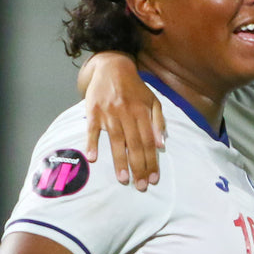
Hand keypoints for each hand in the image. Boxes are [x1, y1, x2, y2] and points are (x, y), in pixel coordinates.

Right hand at [82, 52, 164, 189]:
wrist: (112, 67)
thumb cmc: (134, 88)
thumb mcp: (153, 101)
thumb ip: (158, 122)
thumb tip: (162, 145)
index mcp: (142, 112)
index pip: (149, 142)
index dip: (152, 161)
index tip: (154, 178)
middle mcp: (126, 114)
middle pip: (134, 145)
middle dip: (138, 167)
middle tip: (140, 186)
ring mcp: (109, 113)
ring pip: (116, 141)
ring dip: (119, 161)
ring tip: (123, 179)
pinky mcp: (92, 111)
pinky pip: (92, 130)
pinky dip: (92, 143)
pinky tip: (93, 158)